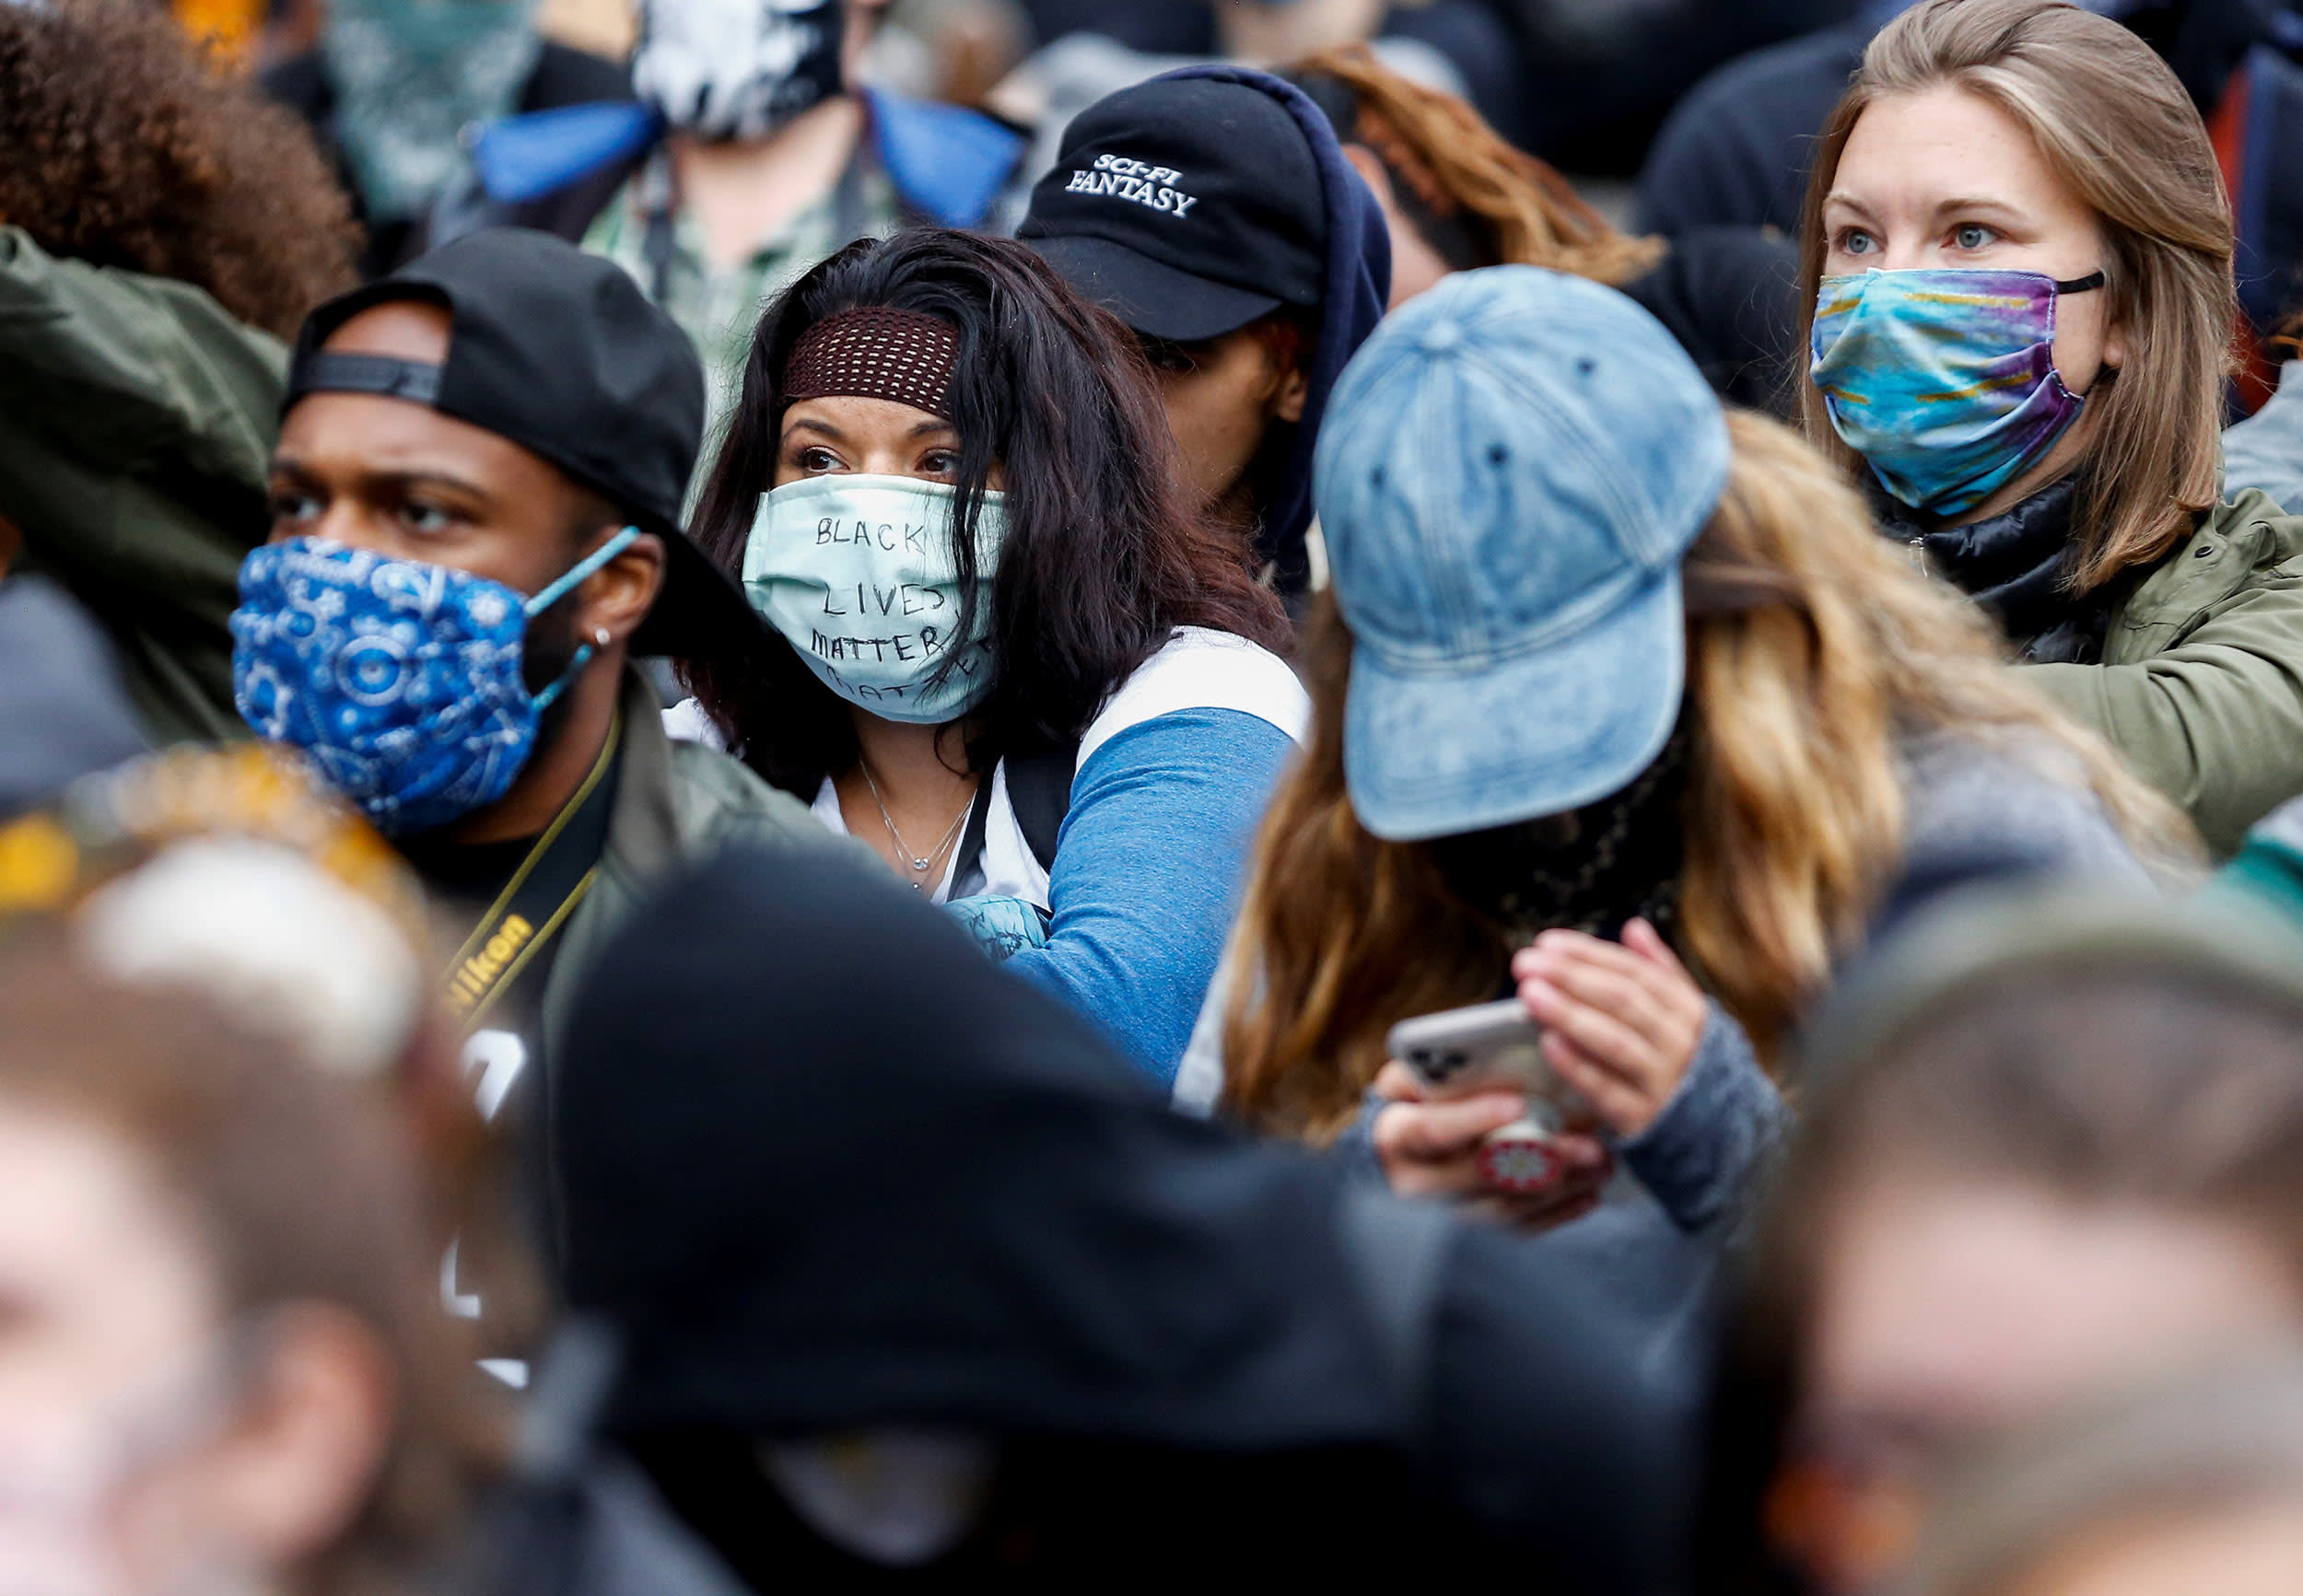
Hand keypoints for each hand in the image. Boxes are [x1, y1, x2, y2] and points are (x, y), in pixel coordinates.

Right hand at [1369, 1061, 1611, 1231]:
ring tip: (1601, 1163)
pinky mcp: (1471, 1234)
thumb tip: (1492, 1056)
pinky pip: (1517, 1229)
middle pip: (1480, 1175)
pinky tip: (1588, 1192)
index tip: (1519, 1103)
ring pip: (1506, 1206)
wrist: (1395, 1153)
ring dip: (1559, 1187)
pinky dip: (1556, 1213)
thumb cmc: (1411, 1101)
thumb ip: (1439, 1067)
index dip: (1475, 1118)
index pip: (1433, 1129)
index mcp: (1394, 1136)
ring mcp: (1443, 1215)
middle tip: (1589, 1146)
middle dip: (1540, 1159)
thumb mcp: (1409, 1076)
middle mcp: (1415, 1184)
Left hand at [1512, 919, 1707, 1139]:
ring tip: (1530, 994)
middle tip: (1526, 963)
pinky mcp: (1643, 1120)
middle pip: (1623, 1001)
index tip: (1546, 942)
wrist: (1720, 1138)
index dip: (1590, 954)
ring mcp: (1662, 1082)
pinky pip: (1607, 1090)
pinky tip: (1548, 1043)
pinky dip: (1577, 1066)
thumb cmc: (1685, 1065)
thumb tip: (1634, 926)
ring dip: (1571, 1014)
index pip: (1635, 973)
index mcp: (1688, 1011)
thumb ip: (1660, 971)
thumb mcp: (1684, 1016)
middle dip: (1572, 978)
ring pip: (1615, 1042)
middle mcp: (1679, 1043)